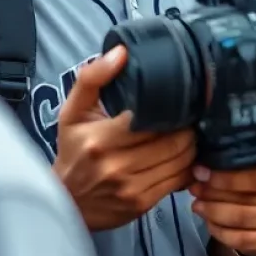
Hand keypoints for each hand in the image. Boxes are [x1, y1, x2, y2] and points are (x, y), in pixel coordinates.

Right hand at [54, 46, 196, 229]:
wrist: (64, 202)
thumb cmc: (74, 150)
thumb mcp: (74, 112)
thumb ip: (93, 77)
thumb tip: (121, 52)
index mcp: (100, 139)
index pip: (155, 118)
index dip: (175, 110)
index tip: (178, 103)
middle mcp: (116, 165)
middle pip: (176, 139)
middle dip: (187, 127)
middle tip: (185, 120)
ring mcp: (130, 187)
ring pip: (182, 159)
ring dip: (190, 146)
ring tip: (185, 136)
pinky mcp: (142, 203)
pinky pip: (179, 180)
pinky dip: (187, 166)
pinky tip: (181, 157)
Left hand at [190, 148, 255, 255]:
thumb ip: (241, 159)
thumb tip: (201, 171)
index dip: (226, 179)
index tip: (201, 173)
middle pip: (248, 201)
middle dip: (214, 196)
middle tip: (195, 190)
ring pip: (244, 221)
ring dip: (214, 214)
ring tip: (198, 205)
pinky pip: (244, 240)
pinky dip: (221, 233)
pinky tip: (210, 223)